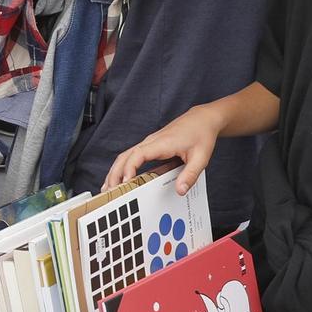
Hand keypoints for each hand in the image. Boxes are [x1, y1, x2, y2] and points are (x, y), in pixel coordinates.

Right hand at [103, 104, 222, 190]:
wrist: (202, 119)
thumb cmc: (201, 134)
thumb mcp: (201, 157)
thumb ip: (190, 174)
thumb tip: (180, 190)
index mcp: (162, 143)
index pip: (138, 154)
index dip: (129, 168)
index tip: (125, 182)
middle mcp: (151, 141)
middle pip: (125, 156)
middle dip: (114, 174)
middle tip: (109, 192)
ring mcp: (149, 143)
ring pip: (125, 156)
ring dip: (115, 171)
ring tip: (108, 189)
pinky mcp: (150, 146)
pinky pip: (131, 156)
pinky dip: (122, 168)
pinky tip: (120, 179)